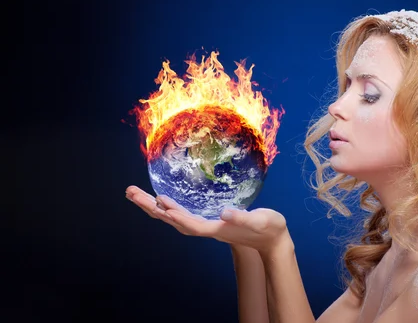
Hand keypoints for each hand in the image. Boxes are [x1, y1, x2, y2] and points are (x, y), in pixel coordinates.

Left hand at [125, 185, 290, 256]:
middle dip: (151, 207)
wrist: (272, 239)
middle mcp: (207, 228)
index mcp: (217, 229)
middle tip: (130, 192)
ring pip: (174, 218)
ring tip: (136, 194)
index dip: (176, 214)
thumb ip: (242, 218)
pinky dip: (168, 207)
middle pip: (174, 220)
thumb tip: (225, 212)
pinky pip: (182, 215)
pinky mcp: (209, 221)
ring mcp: (206, 225)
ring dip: (154, 207)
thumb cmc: (268, 229)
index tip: (160, 202)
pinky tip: (162, 200)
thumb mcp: (259, 221)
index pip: (191, 224)